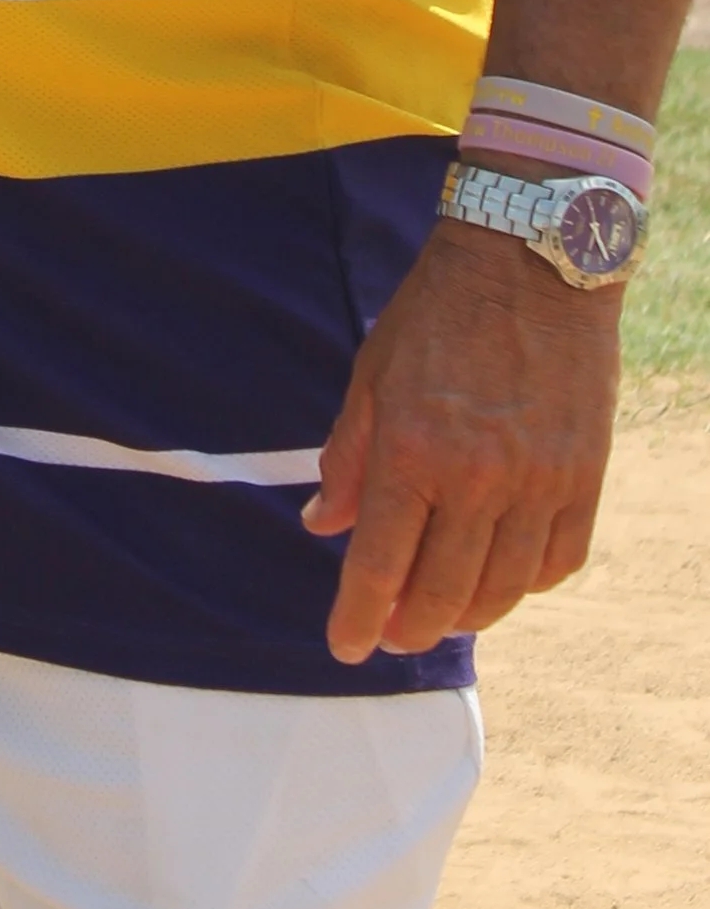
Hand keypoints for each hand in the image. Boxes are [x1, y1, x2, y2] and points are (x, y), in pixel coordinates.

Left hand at [304, 217, 620, 662]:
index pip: (380, 563)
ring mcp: (540, 482)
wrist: (530, 262)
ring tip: (441, 615)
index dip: (357, 615)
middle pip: (442, 593)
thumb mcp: (372, 375)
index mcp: (414, 449)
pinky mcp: (585, 477)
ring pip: (504, 590)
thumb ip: (348, 458)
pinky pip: (558, 561)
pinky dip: (526, 584)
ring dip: (466, 616)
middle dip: (409, 628)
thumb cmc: (437, 314)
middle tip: (391, 635)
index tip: (345, 646)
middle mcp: (479, 477)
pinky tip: (501, 578)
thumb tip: (323, 526)